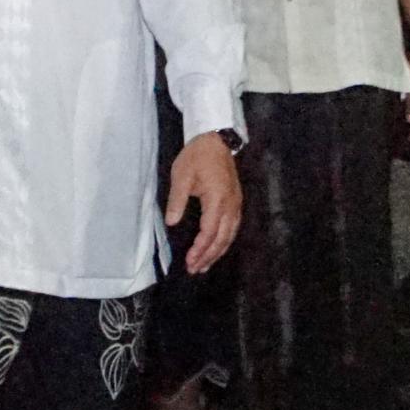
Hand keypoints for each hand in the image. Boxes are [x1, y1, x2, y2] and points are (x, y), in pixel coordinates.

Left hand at [168, 129, 242, 273]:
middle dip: (209, 256)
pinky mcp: (236, 201)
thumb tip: (172, 223)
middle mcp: (231, 205)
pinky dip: (225, 241)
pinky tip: (217, 247)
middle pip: (222, 238)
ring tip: (205, 266)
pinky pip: (233, 227)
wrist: (216, 139)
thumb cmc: (197, 156)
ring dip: (218, 252)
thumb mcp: (181, 175)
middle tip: (195, 270)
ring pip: (230, 235)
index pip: (209, 232)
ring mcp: (236, 203)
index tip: (189, 261)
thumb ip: (177, 200)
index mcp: (217, 199)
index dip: (200, 249)